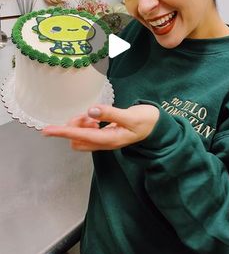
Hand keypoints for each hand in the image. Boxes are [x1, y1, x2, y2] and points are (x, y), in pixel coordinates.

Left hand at [42, 104, 159, 150]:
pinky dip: (87, 124)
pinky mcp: (106, 136)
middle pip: (77, 139)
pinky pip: (89, 133)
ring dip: (81, 125)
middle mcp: (105, 143)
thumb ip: (110, 113)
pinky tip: (95, 117)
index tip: (47, 131)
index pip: (80, 136)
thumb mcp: (130, 116)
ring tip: (92, 115)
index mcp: (110, 140)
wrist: (156, 126)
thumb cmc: (146, 120)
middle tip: (84, 115)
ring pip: (82, 136)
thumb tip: (91, 111)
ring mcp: (105, 141)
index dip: (63, 132)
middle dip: (73, 127)